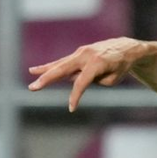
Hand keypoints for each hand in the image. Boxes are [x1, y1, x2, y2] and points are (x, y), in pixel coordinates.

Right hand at [28, 37, 147, 111]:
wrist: (125, 48)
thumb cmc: (120, 67)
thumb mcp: (111, 79)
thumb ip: (93, 80)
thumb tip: (74, 79)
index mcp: (97, 64)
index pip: (81, 82)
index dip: (75, 96)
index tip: (71, 109)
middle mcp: (86, 55)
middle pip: (63, 69)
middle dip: (47, 78)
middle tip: (34, 87)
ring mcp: (81, 52)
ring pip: (60, 63)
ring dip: (44, 70)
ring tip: (31, 74)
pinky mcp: (79, 53)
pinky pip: (63, 62)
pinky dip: (51, 66)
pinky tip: (37, 70)